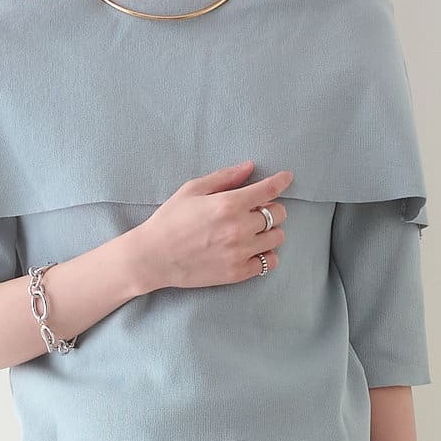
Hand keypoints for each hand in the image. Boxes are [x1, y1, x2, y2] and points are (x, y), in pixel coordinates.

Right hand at [129, 161, 291, 291]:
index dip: (282, 181)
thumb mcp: (193, 190)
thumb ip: (225, 178)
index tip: (287, 177)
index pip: (269, 189)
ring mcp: (240, 253)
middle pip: (278, 215)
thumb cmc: (170, 220)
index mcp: (228, 204)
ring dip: (270, 232)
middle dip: (271, 209)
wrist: (154, 257)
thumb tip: (250, 167)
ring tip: (254, 231)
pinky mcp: (237, 273)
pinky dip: (266, 255)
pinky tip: (254, 250)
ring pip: (277, 238)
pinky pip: (269, 263)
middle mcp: (239, 228)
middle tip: (257, 210)